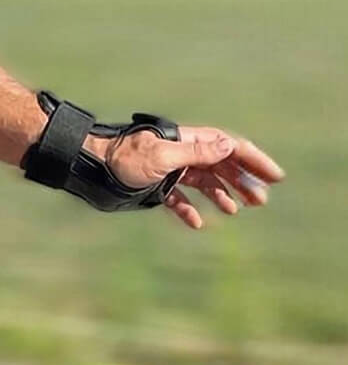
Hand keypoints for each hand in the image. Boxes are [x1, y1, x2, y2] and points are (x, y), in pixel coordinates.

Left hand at [96, 125, 285, 231]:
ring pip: (204, 183)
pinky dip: (190, 210)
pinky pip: (179, 199)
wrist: (89, 166)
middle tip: (261, 200)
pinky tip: (198, 223)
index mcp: (188, 141)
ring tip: (237, 210)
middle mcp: (183, 154)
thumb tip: (229, 146)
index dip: (254, 161)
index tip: (275, 176)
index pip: (230, 147)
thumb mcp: (163, 157)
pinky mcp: (156, 187)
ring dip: (222, 195)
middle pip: (221, 166)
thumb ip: (197, 154)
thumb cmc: (123, 159)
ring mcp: (170, 170)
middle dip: (243, 181)